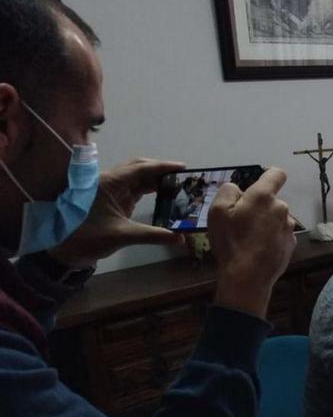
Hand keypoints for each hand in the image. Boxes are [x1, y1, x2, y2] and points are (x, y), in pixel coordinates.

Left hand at [48, 158, 186, 267]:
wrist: (64, 249)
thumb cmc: (88, 238)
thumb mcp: (122, 236)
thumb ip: (153, 235)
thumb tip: (180, 238)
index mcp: (109, 183)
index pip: (140, 169)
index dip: (163, 167)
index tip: (184, 168)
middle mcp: (109, 181)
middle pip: (138, 168)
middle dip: (160, 170)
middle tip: (183, 176)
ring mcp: (110, 190)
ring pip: (136, 178)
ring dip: (155, 180)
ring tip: (177, 185)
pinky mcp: (112, 200)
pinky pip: (134, 189)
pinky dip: (149, 189)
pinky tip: (163, 194)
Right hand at [207, 167, 295, 318]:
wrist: (248, 277)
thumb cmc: (230, 242)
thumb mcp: (217, 211)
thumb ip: (228, 191)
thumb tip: (238, 189)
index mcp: (263, 196)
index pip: (276, 174)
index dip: (268, 175)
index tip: (258, 185)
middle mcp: (282, 208)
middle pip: (271, 200)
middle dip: (259, 206)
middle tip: (241, 222)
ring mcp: (289, 227)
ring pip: (276, 218)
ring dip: (266, 223)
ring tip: (249, 239)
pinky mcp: (291, 243)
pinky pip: (280, 234)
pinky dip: (271, 238)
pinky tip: (258, 249)